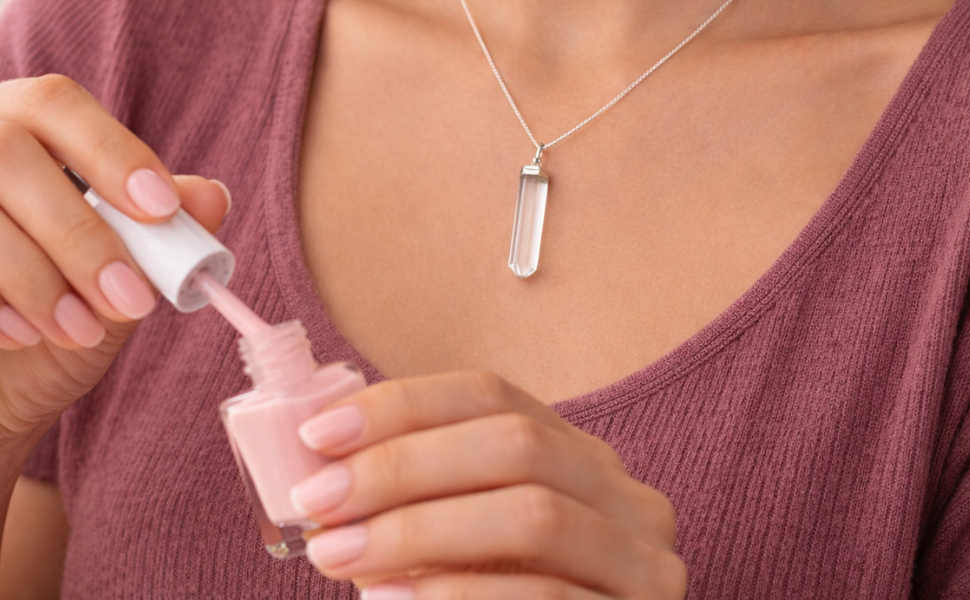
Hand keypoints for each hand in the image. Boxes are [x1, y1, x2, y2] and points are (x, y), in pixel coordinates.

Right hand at [0, 75, 229, 441]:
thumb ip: (158, 239)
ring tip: (82, 333)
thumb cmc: (56, 311)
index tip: (161, 210)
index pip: (57, 104)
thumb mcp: (117, 278)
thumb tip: (212, 196)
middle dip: (80, 235)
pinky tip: (21, 338)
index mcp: (20, 128)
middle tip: (133, 301)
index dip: (111, 152)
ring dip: (37, 279)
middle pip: (8, 154)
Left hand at [291, 372, 686, 598]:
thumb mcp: (465, 547)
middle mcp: (623, 494)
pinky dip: (461, 595)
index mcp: (578, 456)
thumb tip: (322, 468)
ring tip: (339, 554)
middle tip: (320, 502)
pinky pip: (547, 597)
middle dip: (405, 466)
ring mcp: (646, 559)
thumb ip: (419, 504)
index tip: (319, 435)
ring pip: (534, 515)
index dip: (403, 404)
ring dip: (421, 531)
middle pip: (516, 444)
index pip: (491, 395)